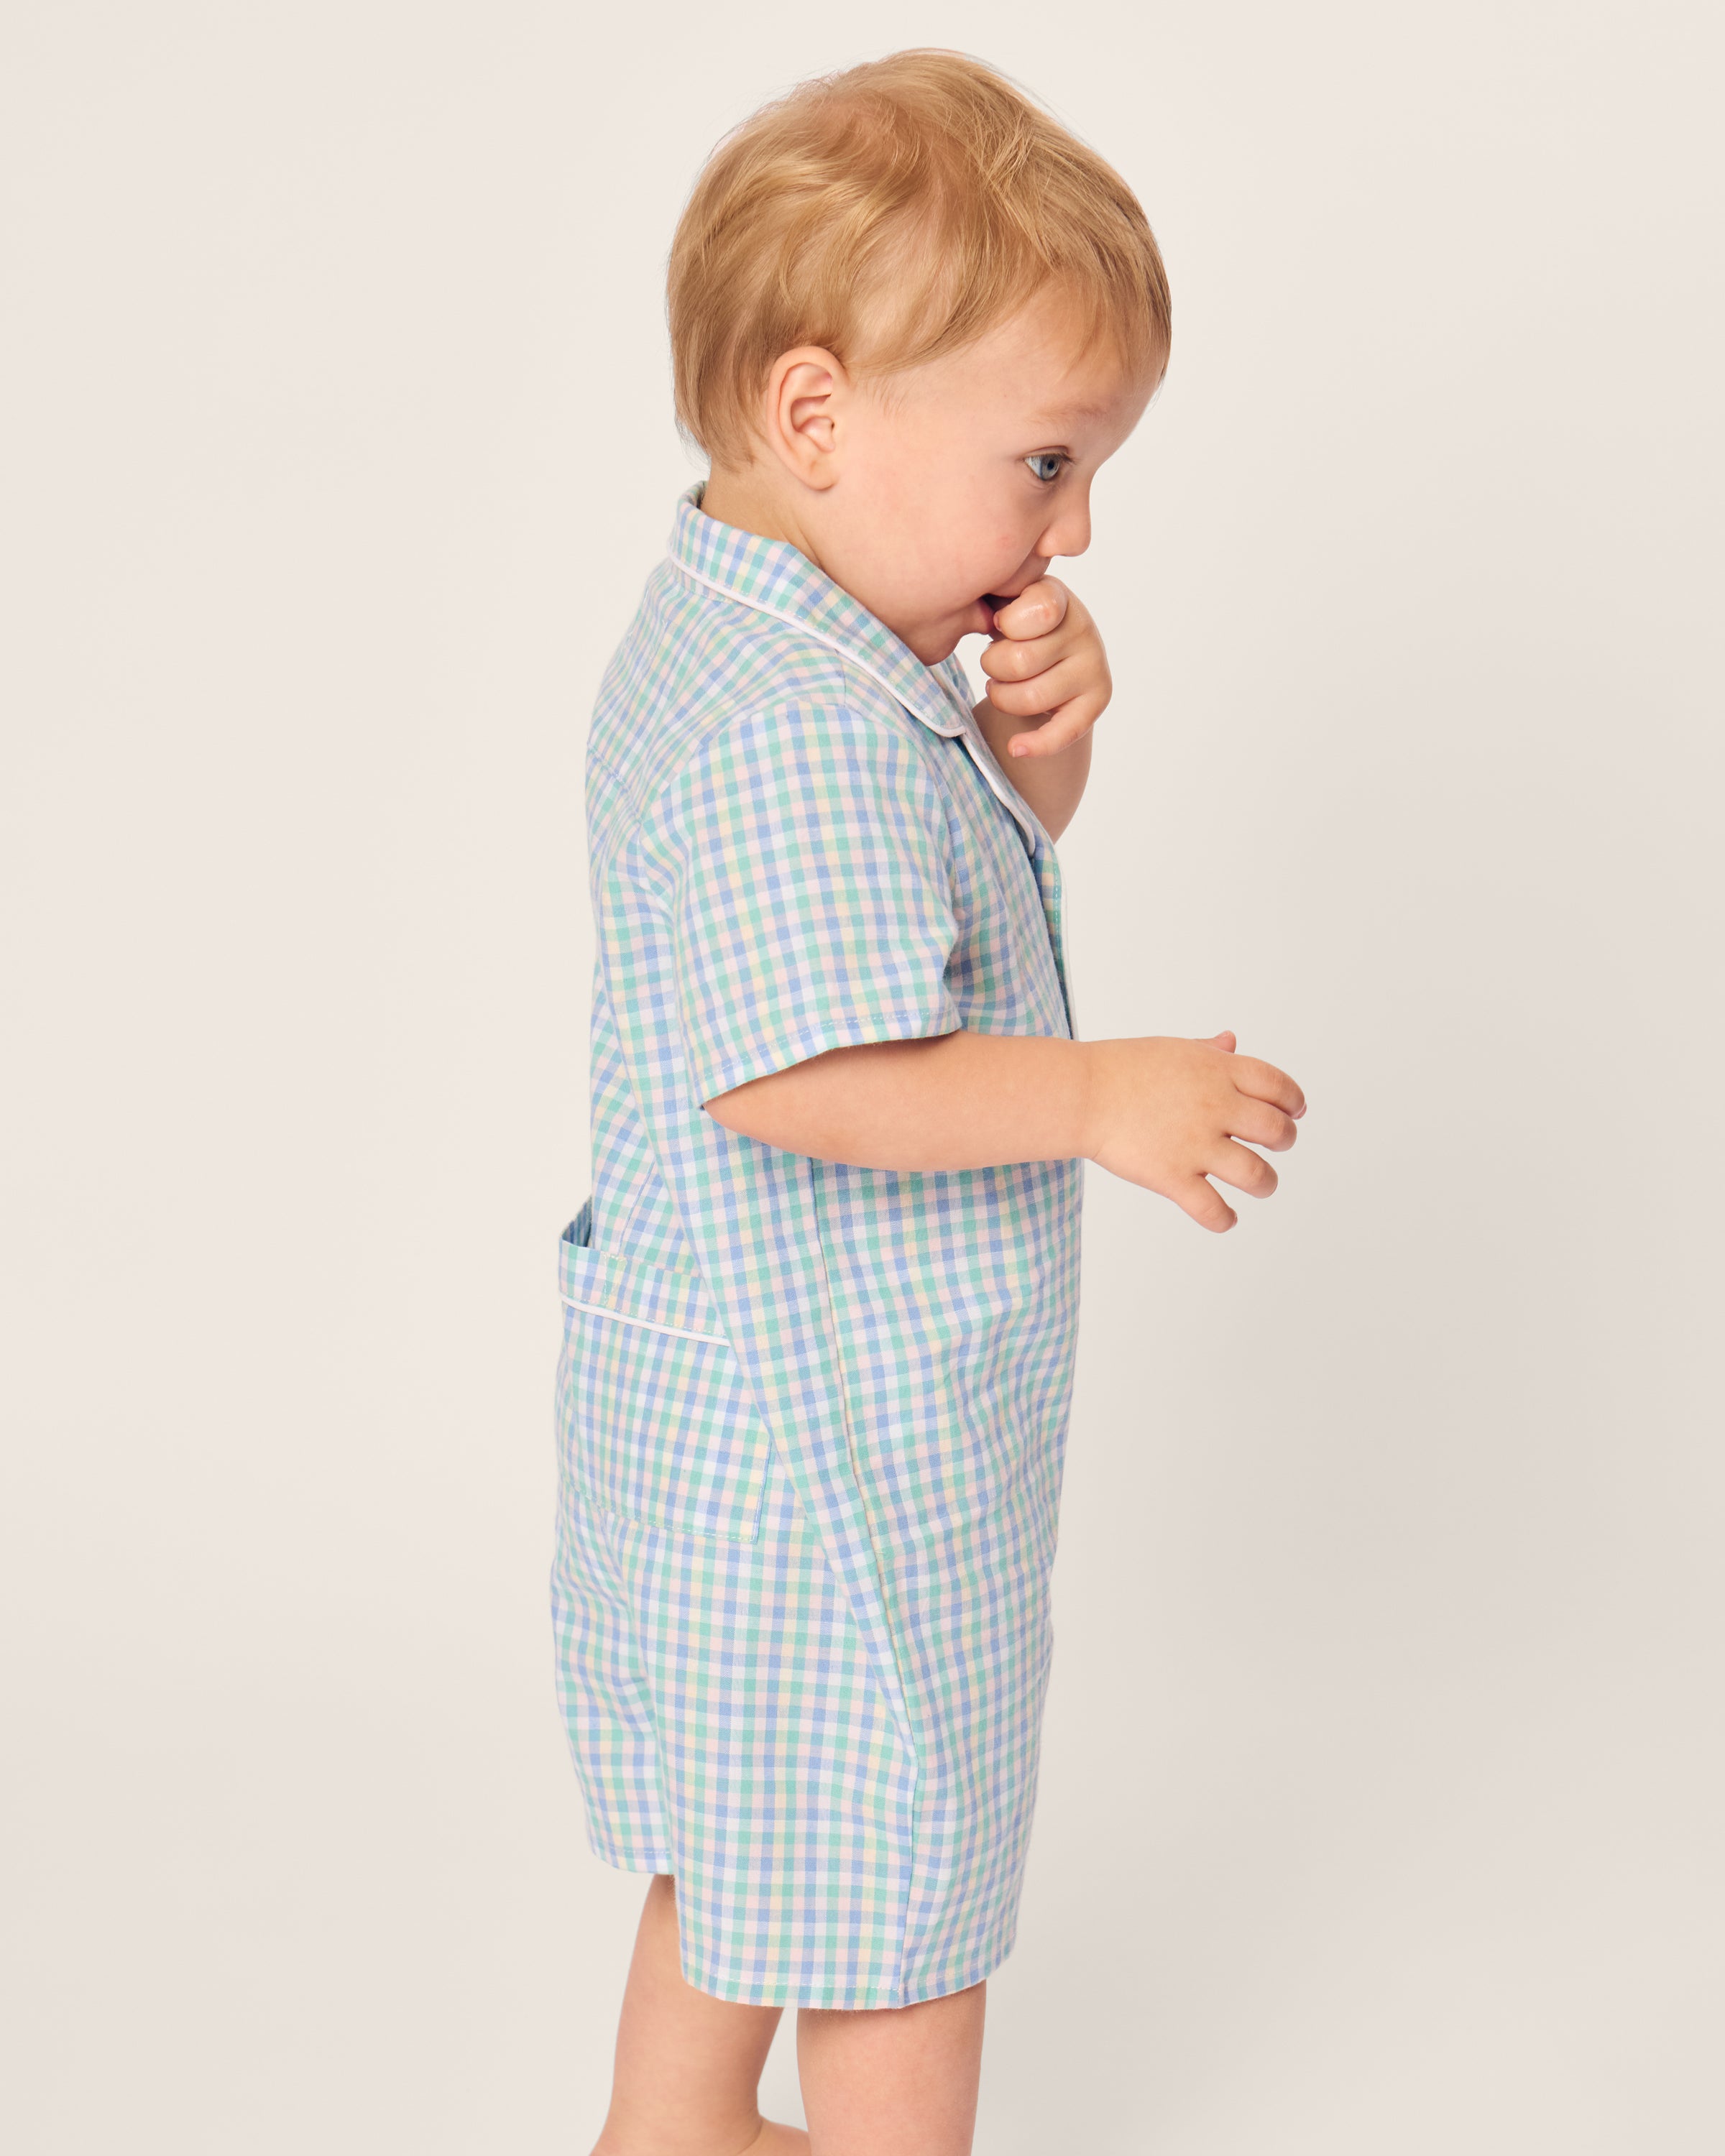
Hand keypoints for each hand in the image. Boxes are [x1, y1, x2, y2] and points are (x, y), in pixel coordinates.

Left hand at [978, 577, 1108, 757]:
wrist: (1047, 651)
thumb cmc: (1013, 625)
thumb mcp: (1001, 598)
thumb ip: (989, 592)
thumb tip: (971, 600)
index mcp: (1057, 597)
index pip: (1038, 611)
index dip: (1006, 623)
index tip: (1000, 624)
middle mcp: (1083, 628)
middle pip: (1020, 662)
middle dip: (993, 667)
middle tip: (995, 663)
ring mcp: (1093, 666)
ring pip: (1030, 698)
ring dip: (1003, 698)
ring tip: (1002, 685)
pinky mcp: (1096, 700)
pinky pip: (1064, 732)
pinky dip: (1036, 745)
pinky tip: (1015, 747)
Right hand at [1081, 1030, 1306, 1230]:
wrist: (1081, 1094)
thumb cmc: (1121, 1069)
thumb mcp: (1173, 1049)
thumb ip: (1209, 1051)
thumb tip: (1231, 1043)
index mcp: (1218, 1071)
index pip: (1278, 1086)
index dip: (1293, 1101)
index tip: (1293, 1111)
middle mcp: (1215, 1107)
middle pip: (1277, 1131)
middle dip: (1285, 1141)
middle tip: (1276, 1145)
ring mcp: (1195, 1145)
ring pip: (1257, 1176)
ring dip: (1266, 1184)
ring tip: (1262, 1185)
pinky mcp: (1172, 1177)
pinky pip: (1213, 1210)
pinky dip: (1225, 1219)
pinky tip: (1226, 1216)